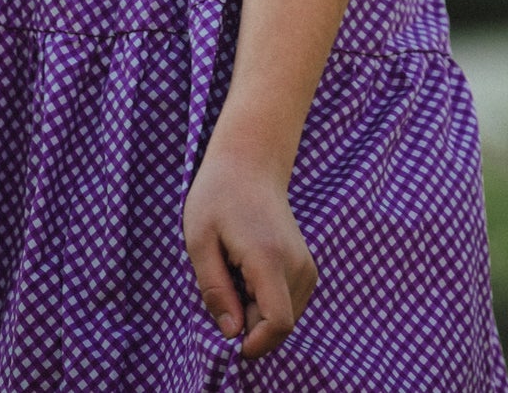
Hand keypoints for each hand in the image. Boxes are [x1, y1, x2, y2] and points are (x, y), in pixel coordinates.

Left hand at [181, 142, 317, 360]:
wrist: (250, 164)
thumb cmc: (217, 197)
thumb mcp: (199, 241)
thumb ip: (214, 290)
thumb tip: (232, 334)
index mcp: (269, 257)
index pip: (278, 323)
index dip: (255, 343)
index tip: (228, 337)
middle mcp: (297, 264)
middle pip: (279, 324)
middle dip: (249, 323)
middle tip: (224, 284)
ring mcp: (306, 265)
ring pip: (285, 316)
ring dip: (257, 311)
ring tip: (236, 273)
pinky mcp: (307, 266)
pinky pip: (289, 303)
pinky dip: (267, 300)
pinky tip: (249, 272)